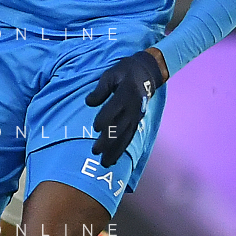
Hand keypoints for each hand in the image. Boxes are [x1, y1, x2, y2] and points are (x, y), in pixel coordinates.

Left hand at [85, 49, 166, 167]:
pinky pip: (129, 137)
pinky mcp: (136, 122)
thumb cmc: (124, 72)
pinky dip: (121, 149)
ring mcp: (136, 117)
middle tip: (95, 152)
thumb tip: (89, 102)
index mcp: (126, 93)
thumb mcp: (111, 74)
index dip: (106, 118)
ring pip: (125, 136)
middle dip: (108, 141)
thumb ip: (100, 89)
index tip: (95, 127)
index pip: (115, 108)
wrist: (146, 73)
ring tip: (104, 163)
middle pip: (120, 127)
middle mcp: (133, 108)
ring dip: (115, 150)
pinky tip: (113, 159)